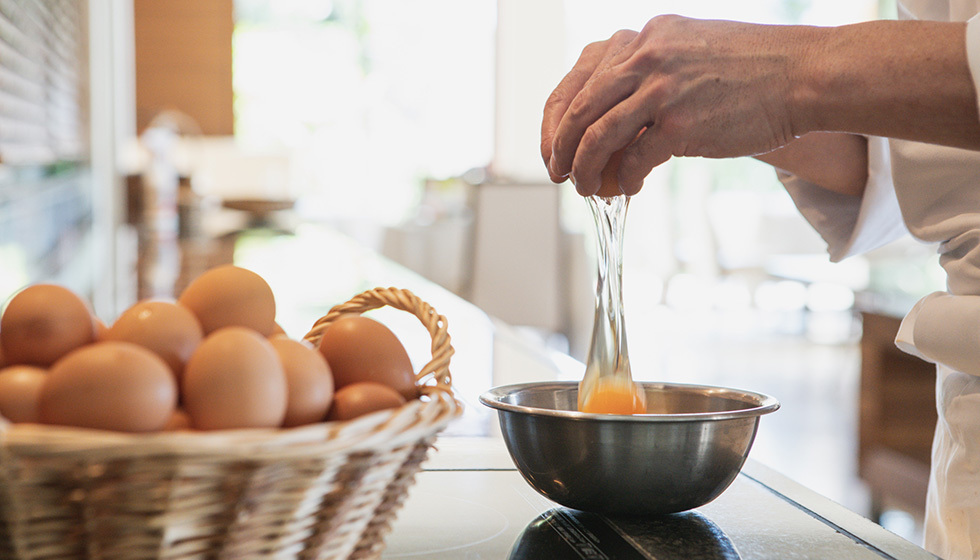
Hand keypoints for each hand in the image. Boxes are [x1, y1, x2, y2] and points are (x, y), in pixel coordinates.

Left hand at [541, 15, 805, 195]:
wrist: (804, 75)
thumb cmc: (752, 69)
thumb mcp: (687, 50)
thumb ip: (646, 73)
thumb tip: (608, 116)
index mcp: (642, 38)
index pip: (576, 79)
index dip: (555, 120)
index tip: (553, 146)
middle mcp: (645, 56)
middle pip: (577, 109)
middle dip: (561, 150)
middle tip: (560, 174)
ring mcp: (661, 89)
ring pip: (596, 137)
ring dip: (585, 171)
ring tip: (587, 189)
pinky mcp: (680, 124)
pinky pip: (633, 160)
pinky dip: (624, 181)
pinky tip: (630, 189)